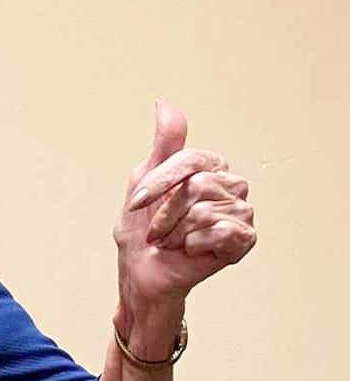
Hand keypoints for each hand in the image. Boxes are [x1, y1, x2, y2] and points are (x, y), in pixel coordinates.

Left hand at [113, 99, 256, 317]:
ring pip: (204, 211)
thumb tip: (164, 103)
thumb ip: (162, 144)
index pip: (190, 160)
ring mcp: (240, 212)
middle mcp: (231, 185)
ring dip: (176, 233)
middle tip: (158, 231)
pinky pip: (219, 231)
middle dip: (165, 214)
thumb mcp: (143, 182)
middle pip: (196, 186)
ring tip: (174, 242)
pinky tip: (192, 251)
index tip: (136, 203)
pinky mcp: (244, 239)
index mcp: (210, 168)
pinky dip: (194, 245)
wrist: (142, 276)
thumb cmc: (142, 234)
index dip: (159, 183)